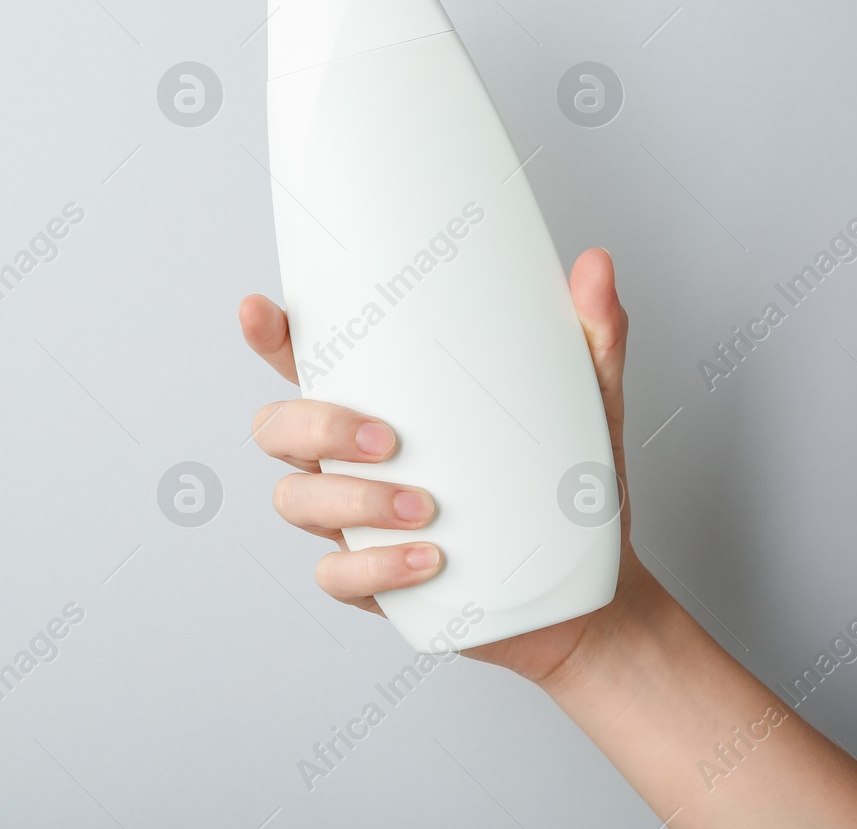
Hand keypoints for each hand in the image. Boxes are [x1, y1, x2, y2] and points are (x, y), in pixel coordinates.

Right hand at [239, 248, 655, 684]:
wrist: (579, 590)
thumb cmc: (563, 489)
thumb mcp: (587, 406)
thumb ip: (592, 335)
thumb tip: (596, 267)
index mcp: (384, 402)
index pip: (306, 360)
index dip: (270, 337)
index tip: (261, 310)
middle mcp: (351, 460)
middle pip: (278, 430)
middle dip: (314, 428)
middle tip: (387, 440)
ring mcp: (355, 521)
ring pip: (297, 502)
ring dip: (354, 501)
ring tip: (427, 507)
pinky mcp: (372, 580)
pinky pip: (336, 574)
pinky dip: (374, 568)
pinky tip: (427, 560)